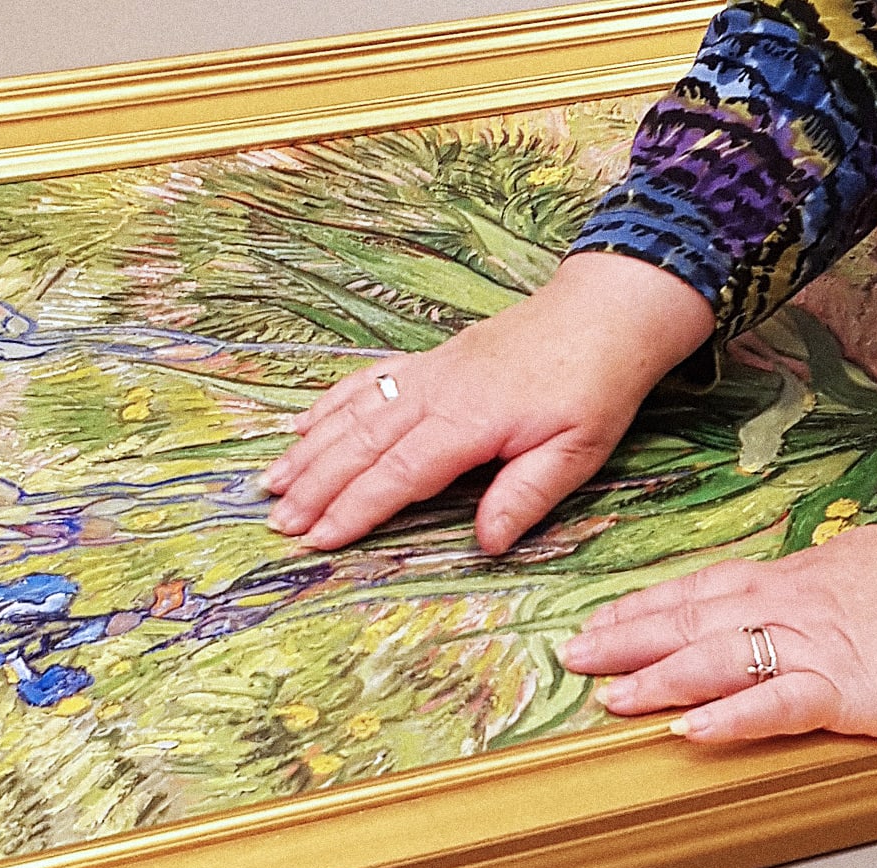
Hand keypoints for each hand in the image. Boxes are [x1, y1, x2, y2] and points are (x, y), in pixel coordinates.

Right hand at [260, 253, 713, 552]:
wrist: (605, 314)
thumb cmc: (596, 386)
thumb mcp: (578, 451)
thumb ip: (527, 496)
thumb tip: (486, 544)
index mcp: (469, 420)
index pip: (398, 474)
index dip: (354, 509)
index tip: (318, 539)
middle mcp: (436, 392)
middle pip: (361, 445)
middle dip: (315, 488)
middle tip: (278, 525)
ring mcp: (429, 372)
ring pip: (354, 414)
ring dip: (310, 452)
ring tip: (272, 486)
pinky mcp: (432, 362)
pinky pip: (368, 383)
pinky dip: (331, 407)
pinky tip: (304, 429)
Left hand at [561, 525, 876, 741]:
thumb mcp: (864, 559)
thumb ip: (821, 575)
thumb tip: (802, 576)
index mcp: (792, 578)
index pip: (699, 591)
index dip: (644, 608)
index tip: (600, 621)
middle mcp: (788, 607)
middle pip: (690, 621)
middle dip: (626, 640)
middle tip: (575, 657)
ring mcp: (812, 647)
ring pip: (718, 660)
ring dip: (659, 679)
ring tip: (612, 697)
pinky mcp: (843, 689)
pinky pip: (777, 704)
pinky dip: (733, 719)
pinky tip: (693, 733)